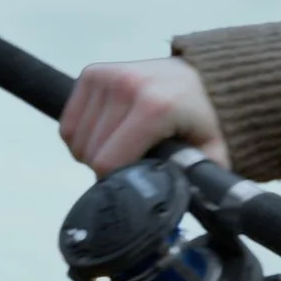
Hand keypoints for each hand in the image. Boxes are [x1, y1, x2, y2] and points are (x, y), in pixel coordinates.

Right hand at [58, 57, 229, 175]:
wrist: (201, 76)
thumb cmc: (204, 117)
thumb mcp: (212, 151)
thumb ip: (200, 179)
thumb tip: (186, 207)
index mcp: (157, 107)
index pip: (109, 162)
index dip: (117, 180)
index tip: (136, 177)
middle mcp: (128, 85)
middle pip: (91, 153)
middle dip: (107, 167)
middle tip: (134, 160)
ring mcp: (107, 76)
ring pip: (76, 140)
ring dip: (94, 152)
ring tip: (124, 145)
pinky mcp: (92, 73)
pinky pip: (69, 124)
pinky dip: (82, 137)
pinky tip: (108, 134)